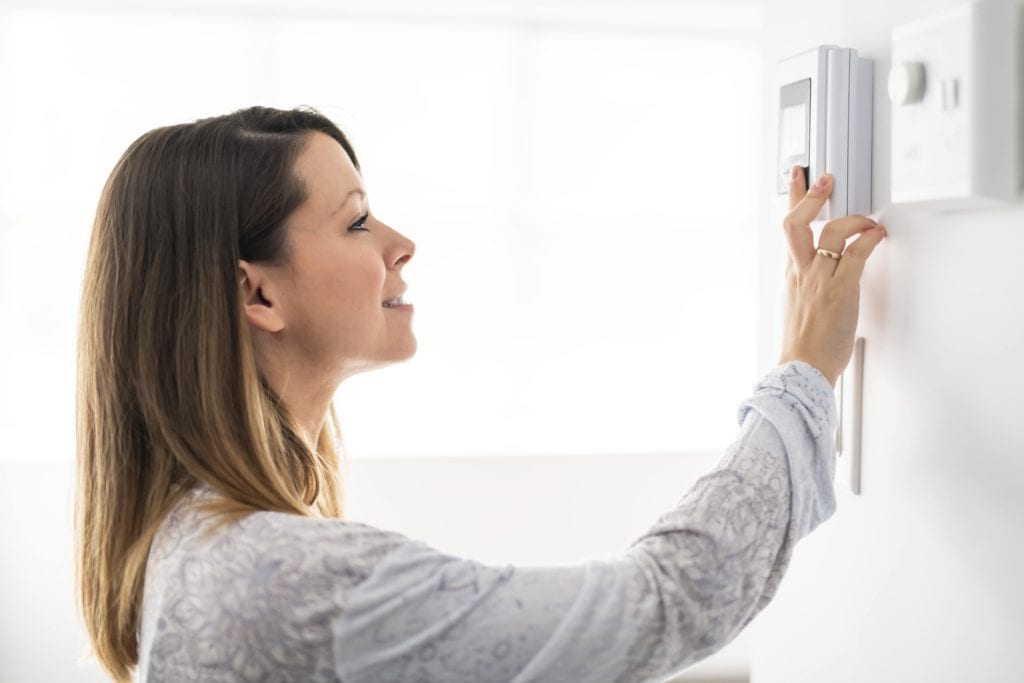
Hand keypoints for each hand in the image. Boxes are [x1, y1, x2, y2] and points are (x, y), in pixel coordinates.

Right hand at [778, 166, 886, 387]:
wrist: (803, 366)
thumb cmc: (804, 344)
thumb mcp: (799, 305)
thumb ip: (809, 282)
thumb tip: (826, 270)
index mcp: (791, 273)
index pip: (788, 228)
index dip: (793, 198)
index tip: (798, 177)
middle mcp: (801, 271)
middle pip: (796, 222)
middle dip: (811, 196)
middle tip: (825, 179)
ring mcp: (819, 279)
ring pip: (829, 232)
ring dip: (852, 218)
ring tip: (867, 219)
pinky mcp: (840, 289)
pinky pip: (855, 253)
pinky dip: (869, 239)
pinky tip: (877, 235)